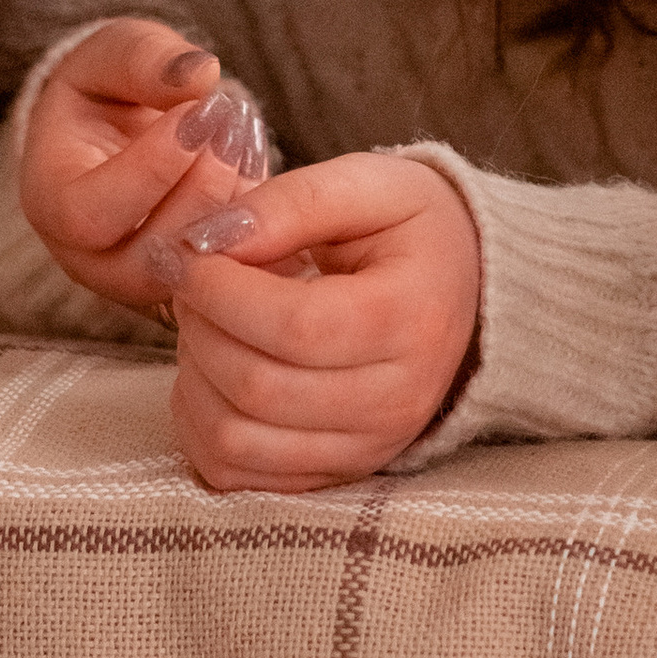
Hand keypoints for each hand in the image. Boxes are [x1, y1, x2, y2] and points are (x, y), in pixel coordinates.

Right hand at [17, 18, 268, 314]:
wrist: (117, 132)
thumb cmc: (107, 89)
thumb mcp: (110, 54)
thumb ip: (144, 58)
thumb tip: (202, 75)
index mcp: (51, 203)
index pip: (89, 215)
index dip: (151, 168)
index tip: (200, 112)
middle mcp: (92, 258)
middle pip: (152, 254)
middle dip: (204, 186)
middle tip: (232, 120)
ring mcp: (144, 281)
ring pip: (200, 270)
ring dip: (235, 201)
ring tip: (244, 133)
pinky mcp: (193, 285)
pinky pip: (236, 270)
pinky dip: (258, 221)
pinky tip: (255, 161)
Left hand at [165, 155, 481, 493]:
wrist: (467, 290)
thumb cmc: (412, 232)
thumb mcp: (369, 184)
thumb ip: (292, 202)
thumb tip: (209, 242)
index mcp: (411, 318)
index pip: (294, 326)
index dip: (220, 291)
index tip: (190, 253)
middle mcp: (396, 400)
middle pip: (257, 387)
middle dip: (199, 326)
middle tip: (191, 281)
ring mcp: (366, 447)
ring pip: (234, 439)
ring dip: (193, 376)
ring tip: (205, 323)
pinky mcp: (334, 472)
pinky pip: (234, 473)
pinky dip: (198, 424)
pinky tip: (209, 371)